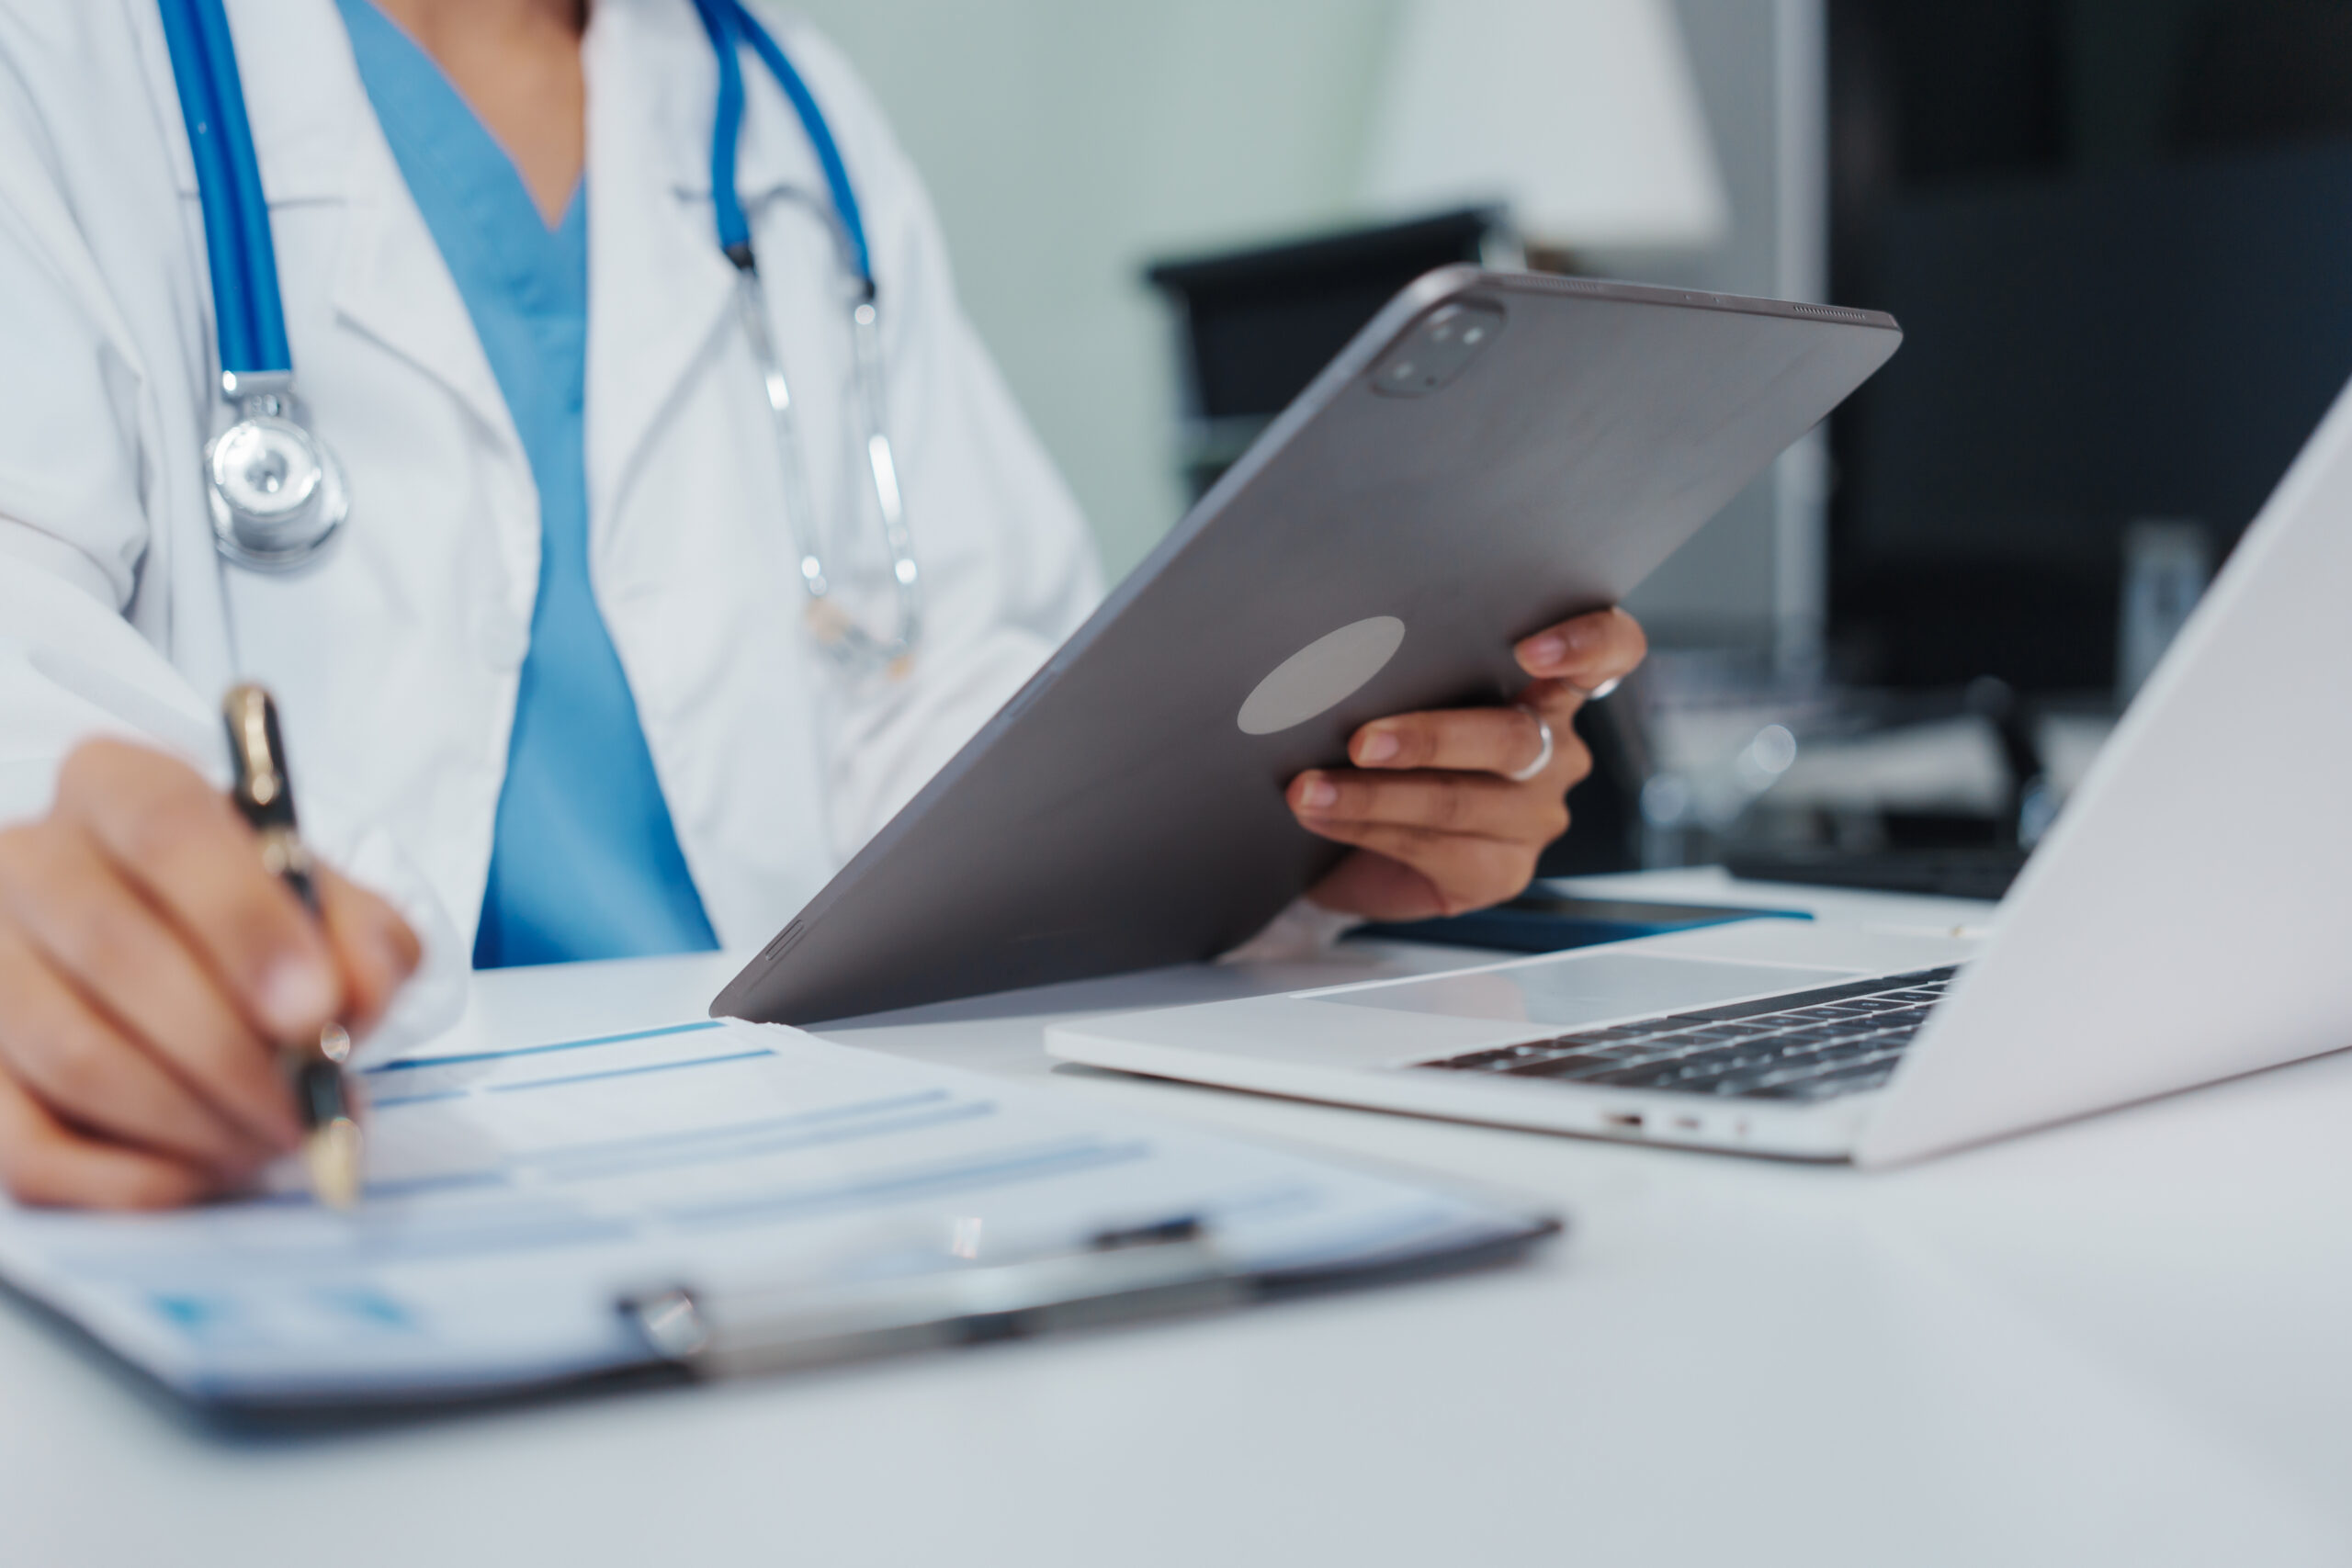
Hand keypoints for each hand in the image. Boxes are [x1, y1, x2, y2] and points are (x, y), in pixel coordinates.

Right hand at [0, 740, 418, 1208]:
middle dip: (230, 1050)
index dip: (245, 923)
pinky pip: (28, 1148)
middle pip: (114, 951)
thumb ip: (363, 939)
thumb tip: (352, 998)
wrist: (187, 968)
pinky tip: (204, 1171)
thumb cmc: (259, 926)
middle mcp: (27, 860)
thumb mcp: (331, 906)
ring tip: (274, 1138)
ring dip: (192, 1119)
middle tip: (306, 1105)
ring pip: (71, 1053)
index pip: (165, 828)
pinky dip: (131, 1178)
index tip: (314, 1007)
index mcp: (118, 787)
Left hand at [1289, 607, 1647, 921]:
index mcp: (1547, 689)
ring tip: (1310, 789)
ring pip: (1462, 801)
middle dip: (1428, 738)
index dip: (1586, 643)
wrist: (1352, 842)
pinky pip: (1436, 850)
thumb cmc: (1383, 750)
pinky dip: (1368, 829)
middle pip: (1512, 737)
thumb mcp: (1403, 697)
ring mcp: (1535, 815)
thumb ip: (1407, 671)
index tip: (1531, 649)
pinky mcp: (1503, 872)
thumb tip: (1337, 653)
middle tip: (1362, 740)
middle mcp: (1555, 751)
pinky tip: (1325, 817)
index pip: (1611, 651)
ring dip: (1373, 795)